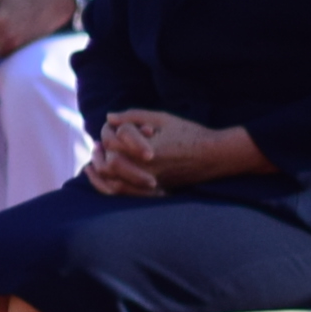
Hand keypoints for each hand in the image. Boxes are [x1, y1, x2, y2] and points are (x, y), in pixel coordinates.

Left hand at [94, 109, 261, 194]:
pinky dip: (108, 186)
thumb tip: (109, 118)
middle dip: (99, 153)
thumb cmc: (190, 133)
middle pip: (108, 164)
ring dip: (100, 171)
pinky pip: (126, 195)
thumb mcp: (162, 119)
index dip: (107, 133)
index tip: (108, 128)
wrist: (216, 156)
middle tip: (96, 146)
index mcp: (146, 149)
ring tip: (94, 160)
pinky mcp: (156, 191)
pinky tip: (101, 177)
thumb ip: (134, 116)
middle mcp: (146, 169)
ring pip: (113, 183)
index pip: (112, 143)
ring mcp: (151, 182)